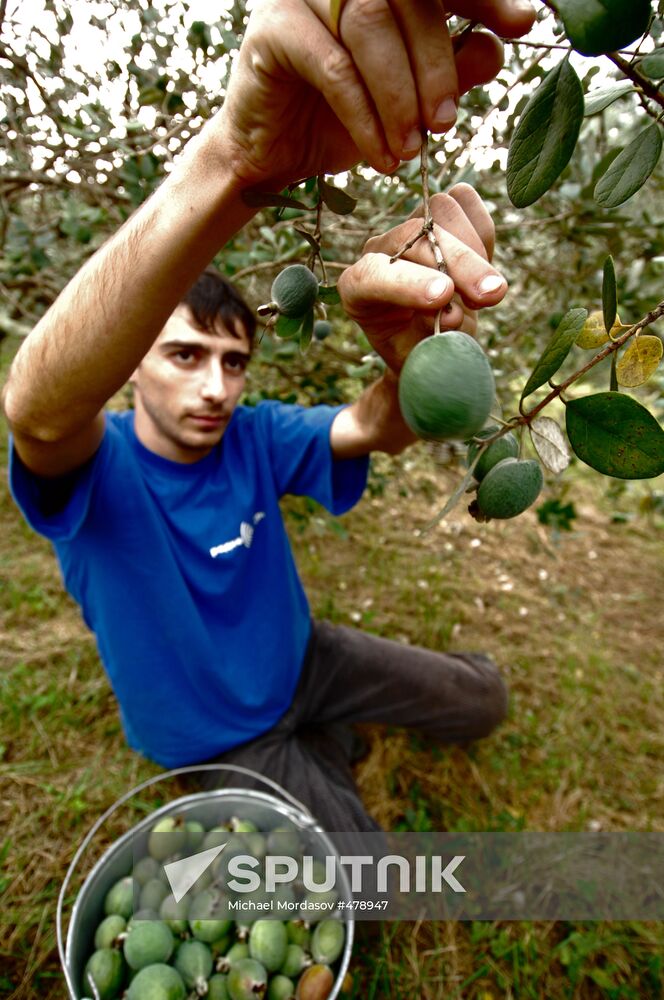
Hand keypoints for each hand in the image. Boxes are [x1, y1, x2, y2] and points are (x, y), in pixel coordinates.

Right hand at [216, 0, 535, 188]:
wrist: (273, 155)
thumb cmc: (341, 120)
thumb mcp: (408, 101)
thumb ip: (450, 71)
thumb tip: (494, 46)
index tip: (522, 24)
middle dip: (437, 67)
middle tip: (445, 124)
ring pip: (371, 29)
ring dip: (400, 96)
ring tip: (411, 149)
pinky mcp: (271, 30)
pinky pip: (333, 67)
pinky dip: (364, 116)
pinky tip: (381, 155)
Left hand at [337, 183, 506, 372]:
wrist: (428, 341)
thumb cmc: (419, 354)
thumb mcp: (420, 359)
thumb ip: (430, 340)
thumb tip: (453, 315)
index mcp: (357, 290)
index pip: (373, 275)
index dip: (408, 283)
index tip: (443, 297)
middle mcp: (379, 251)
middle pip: (416, 237)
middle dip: (459, 264)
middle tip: (491, 294)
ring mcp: (408, 229)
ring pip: (443, 210)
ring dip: (475, 249)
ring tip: (483, 294)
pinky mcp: (437, 216)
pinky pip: (466, 201)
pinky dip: (483, 231)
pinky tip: (483, 266)